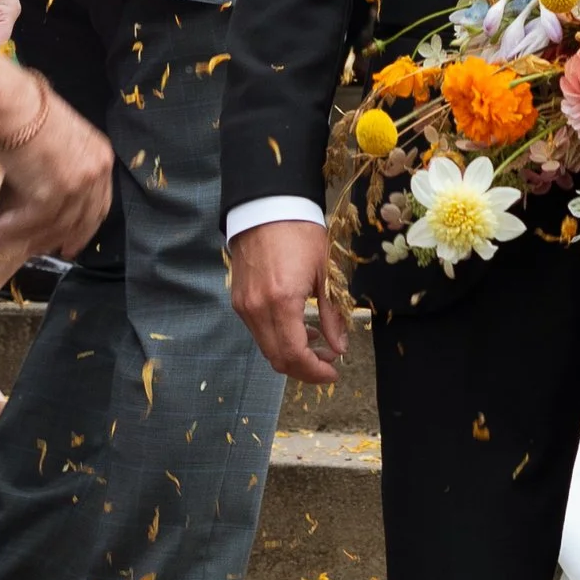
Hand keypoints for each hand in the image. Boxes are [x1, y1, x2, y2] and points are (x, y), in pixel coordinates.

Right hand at [0, 52, 112, 255]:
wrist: (12, 107)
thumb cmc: (28, 115)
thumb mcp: (62, 139)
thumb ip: (66, 165)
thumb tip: (52, 191)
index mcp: (101, 155)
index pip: (100, 201)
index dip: (87, 225)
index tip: (74, 239)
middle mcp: (96, 170)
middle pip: (85, 218)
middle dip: (68, 238)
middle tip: (54, 252)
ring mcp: (78, 183)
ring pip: (59, 225)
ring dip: (32, 236)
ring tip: (9, 239)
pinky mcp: (54, 193)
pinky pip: (36, 222)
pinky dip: (18, 230)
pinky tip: (1, 230)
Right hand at [228, 218, 349, 387]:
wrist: (266, 207)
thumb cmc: (300, 232)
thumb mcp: (325, 273)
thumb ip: (331, 315)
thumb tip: (340, 347)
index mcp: (281, 302)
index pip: (294, 354)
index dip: (314, 371)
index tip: (333, 373)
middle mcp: (257, 309)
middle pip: (277, 358)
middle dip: (304, 368)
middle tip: (329, 364)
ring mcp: (244, 306)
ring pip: (266, 348)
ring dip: (291, 354)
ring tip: (319, 345)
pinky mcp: (239, 300)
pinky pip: (258, 332)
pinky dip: (278, 338)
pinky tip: (300, 328)